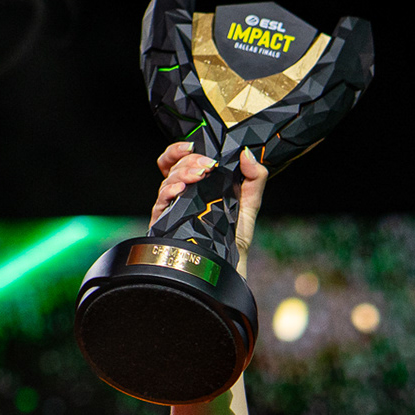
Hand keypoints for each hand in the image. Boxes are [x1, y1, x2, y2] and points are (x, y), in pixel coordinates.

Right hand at [151, 143, 268, 274]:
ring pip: (167, 181)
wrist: (229, 267)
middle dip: (189, 161)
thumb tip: (247, 154)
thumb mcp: (250, 204)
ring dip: (182, 173)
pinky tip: (180, 190)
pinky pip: (159, 203)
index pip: (179, 161)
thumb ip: (255, 177)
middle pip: (174, 167)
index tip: (192, 146)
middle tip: (206, 166)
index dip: (179, 150)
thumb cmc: (235, 238)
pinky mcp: (164, 225)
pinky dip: (168, 191)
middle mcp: (182, 196)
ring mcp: (171, 209)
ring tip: (198, 176)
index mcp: (197, 187)